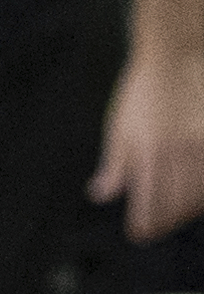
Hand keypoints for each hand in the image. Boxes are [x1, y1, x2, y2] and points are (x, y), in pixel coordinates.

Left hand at [95, 46, 203, 241]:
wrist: (175, 59)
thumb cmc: (142, 93)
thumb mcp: (119, 126)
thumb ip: (114, 165)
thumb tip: (100, 195)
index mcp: (146, 151)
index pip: (147, 200)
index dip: (143, 223)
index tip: (138, 235)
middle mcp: (176, 154)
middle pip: (175, 204)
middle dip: (164, 222)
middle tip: (154, 229)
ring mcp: (201, 148)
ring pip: (198, 196)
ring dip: (185, 212)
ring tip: (173, 217)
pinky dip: (202, 196)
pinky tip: (195, 200)